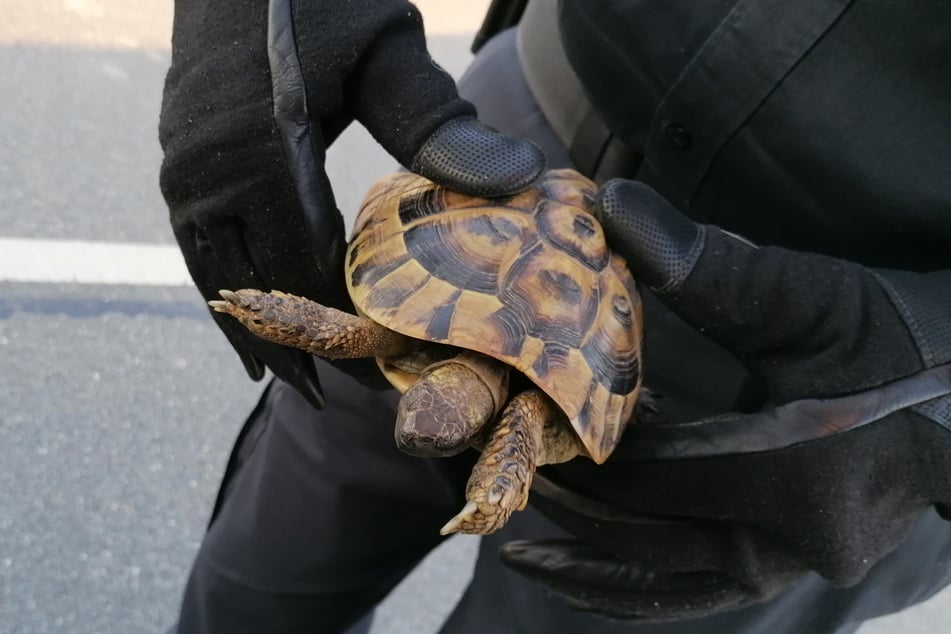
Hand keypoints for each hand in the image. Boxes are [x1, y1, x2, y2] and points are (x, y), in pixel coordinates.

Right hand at [159, 0, 544, 407]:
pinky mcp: (175, 157)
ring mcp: (183, 164)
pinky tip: (242, 316)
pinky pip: (196, 244)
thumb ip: (439, 123)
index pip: (310, 265)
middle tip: (346, 394)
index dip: (346, 324)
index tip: (382, 368)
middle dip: (305, 341)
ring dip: (254, 329)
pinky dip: (224, 287)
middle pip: (264, 281)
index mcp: (266, 148)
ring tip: (291, 380)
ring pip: (218, 274)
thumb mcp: (388, 50)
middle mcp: (210, 168)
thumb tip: (520, 179)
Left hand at [500, 180, 950, 619]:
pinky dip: (626, 590)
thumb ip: (708, 264)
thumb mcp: (809, 296)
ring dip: (583, 562)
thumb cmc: (893, 345)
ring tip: (517, 544)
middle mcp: (784, 543)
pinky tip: (577, 578)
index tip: (520, 418)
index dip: (580, 449)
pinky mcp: (777, 570)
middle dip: (568, 502)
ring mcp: (781, 568)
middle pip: (643, 531)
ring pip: (658, 580)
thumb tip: (610, 208)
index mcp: (793, 476)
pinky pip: (684, 595)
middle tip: (497, 475)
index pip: (652, 472)